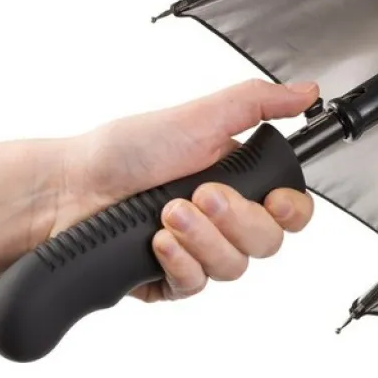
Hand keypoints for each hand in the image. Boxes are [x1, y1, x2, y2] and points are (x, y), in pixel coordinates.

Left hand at [53, 79, 317, 301]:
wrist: (70, 189)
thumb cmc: (127, 150)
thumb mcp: (200, 116)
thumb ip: (258, 103)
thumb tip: (307, 92)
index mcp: (238, 180)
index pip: (291, 209)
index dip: (291, 210)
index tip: (275, 201)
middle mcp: (224, 219)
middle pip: (268, 242)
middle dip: (236, 219)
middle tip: (202, 195)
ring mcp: (200, 251)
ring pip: (235, 267)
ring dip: (203, 238)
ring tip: (167, 213)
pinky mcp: (173, 279)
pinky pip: (198, 285)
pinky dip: (180, 263)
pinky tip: (158, 244)